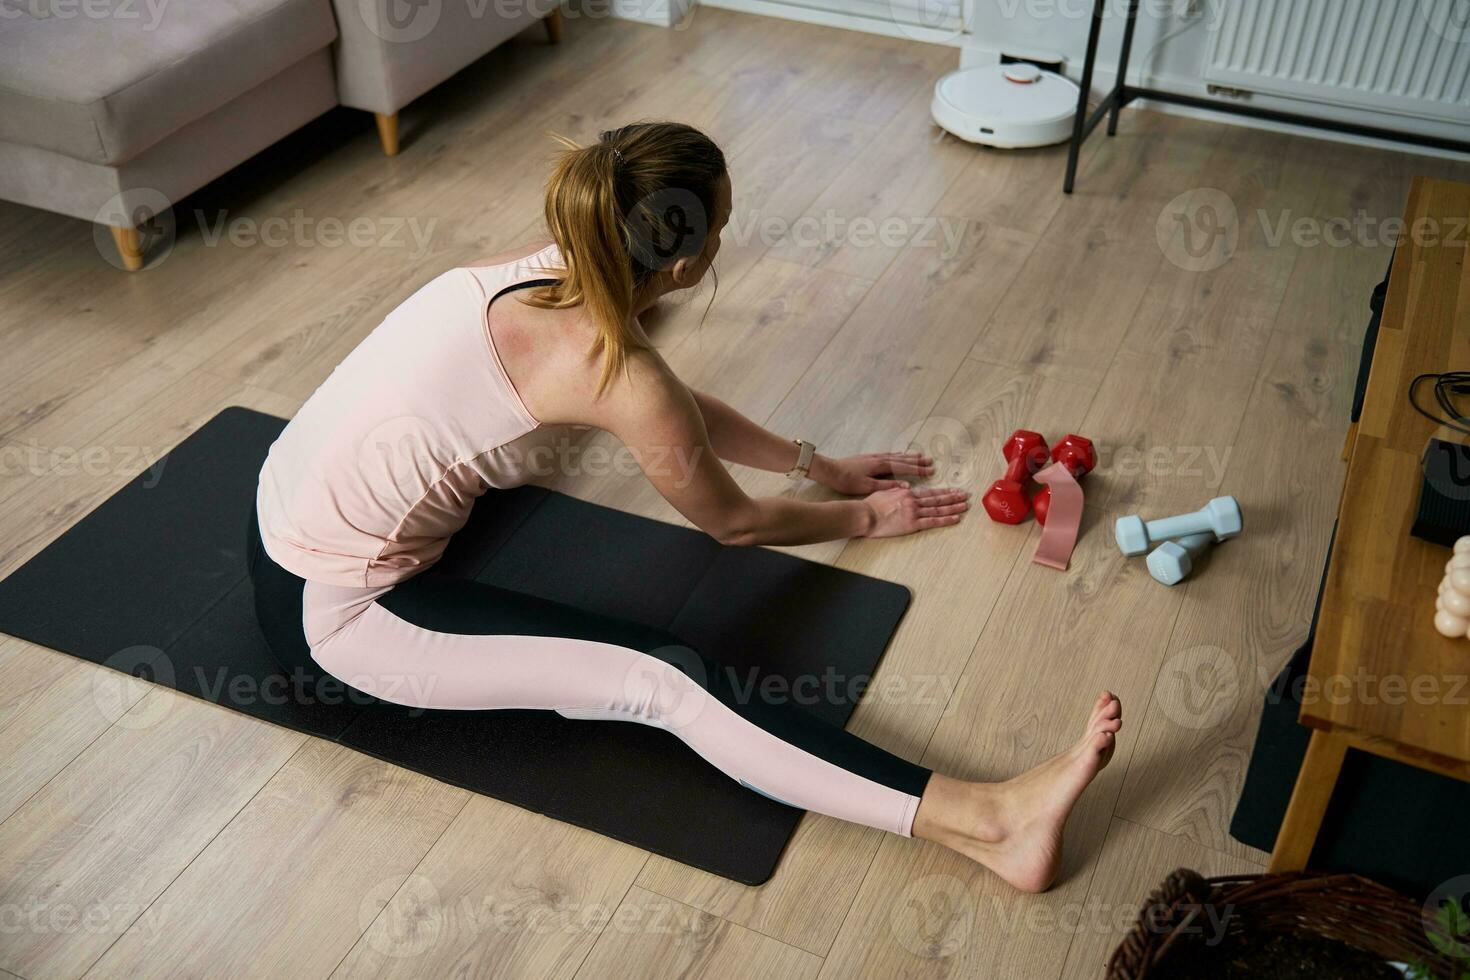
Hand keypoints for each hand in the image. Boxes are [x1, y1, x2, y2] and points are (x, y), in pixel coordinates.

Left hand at [813, 452, 935, 495]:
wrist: (830, 470)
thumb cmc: (847, 481)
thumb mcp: (868, 486)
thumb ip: (887, 486)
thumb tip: (906, 487)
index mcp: (881, 466)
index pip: (905, 467)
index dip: (919, 469)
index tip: (931, 470)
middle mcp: (880, 459)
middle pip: (903, 459)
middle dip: (918, 461)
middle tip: (931, 461)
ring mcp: (874, 457)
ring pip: (896, 456)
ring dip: (909, 456)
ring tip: (920, 456)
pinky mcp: (869, 458)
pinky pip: (888, 455)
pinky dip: (897, 455)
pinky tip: (899, 455)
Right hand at [862, 486, 969, 537]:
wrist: (866, 515)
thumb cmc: (871, 505)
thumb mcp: (884, 492)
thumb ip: (897, 490)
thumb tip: (905, 488)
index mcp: (907, 492)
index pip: (930, 492)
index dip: (944, 491)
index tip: (954, 490)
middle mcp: (913, 500)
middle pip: (937, 499)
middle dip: (953, 497)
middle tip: (965, 495)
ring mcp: (914, 512)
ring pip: (938, 509)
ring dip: (953, 507)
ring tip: (965, 505)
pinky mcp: (912, 524)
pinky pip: (933, 521)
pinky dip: (945, 519)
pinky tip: (956, 518)